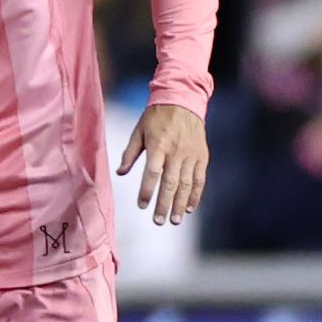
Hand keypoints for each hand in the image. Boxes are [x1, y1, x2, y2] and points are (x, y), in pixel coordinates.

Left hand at [118, 102, 209, 225]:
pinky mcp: (202, 155)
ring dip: (180, 203)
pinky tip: (189, 207)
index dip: (146, 191)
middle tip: (159, 221)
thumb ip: (130, 153)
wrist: (183, 99)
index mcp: (158, 145)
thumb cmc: (156, 116)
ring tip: (175, 220)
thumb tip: (120, 173)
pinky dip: (195, 194)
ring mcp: (191, 154)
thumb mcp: (139, 131)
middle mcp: (176, 151)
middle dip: (164, 204)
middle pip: (170, 183)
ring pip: (186, 184)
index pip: (152, 173)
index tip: (141, 206)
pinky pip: (199, 178)